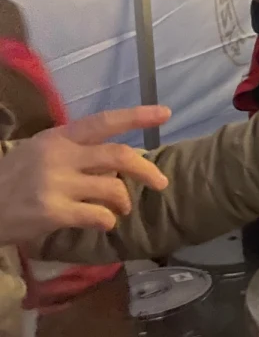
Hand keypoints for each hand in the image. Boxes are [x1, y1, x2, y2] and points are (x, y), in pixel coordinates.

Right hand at [0, 106, 171, 242]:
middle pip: (118, 156)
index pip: (103, 121)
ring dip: (124, 201)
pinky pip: (99, 216)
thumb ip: (77, 152)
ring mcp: (55, 184)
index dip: (136, 117)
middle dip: (147, 170)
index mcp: (58, 137)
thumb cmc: (14, 180)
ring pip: (113, 189)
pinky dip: (108, 221)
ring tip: (119, 208)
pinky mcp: (53, 212)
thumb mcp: (40, 153)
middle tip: (160, 183)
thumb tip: (119, 163)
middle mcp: (59, 156)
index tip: (165, 114)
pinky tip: (103, 222)